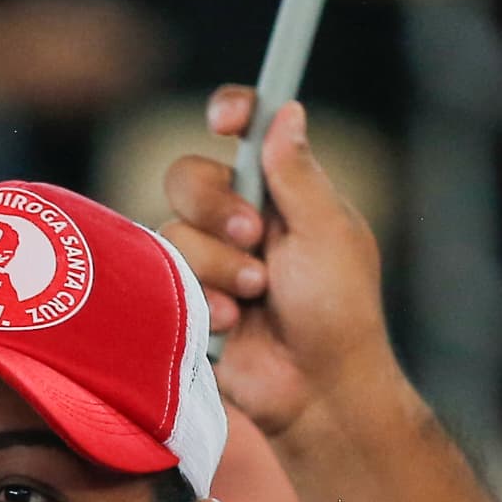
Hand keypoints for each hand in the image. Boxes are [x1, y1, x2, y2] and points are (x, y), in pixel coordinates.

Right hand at [161, 90, 409, 453]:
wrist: (315, 391)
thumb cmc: (339, 313)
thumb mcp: (327, 233)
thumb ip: (298, 173)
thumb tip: (287, 110)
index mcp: (282, 194)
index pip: (247, 133)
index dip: (231, 112)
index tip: (225, 119)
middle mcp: (241, 219)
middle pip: (189, 176)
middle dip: (216, 207)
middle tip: (254, 238)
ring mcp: (210, 259)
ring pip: (173, 229)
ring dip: (218, 265)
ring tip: (254, 297)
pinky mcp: (185, 298)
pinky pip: (163, 277)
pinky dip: (202, 299)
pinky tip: (232, 323)